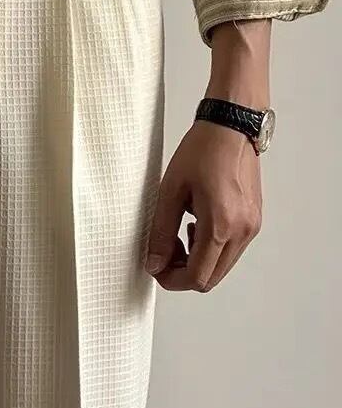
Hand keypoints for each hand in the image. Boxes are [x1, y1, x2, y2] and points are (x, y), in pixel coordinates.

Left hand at [144, 18, 270, 291]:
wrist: (232, 127)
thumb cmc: (202, 151)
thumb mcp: (170, 192)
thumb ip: (160, 232)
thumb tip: (154, 264)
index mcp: (220, 226)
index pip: (197, 278)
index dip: (172, 280)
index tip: (155, 267)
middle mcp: (242, 232)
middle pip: (211, 279)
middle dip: (183, 273)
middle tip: (164, 253)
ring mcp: (252, 227)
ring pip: (221, 267)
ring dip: (197, 261)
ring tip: (179, 234)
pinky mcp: (254, 220)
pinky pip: (231, 250)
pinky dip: (211, 249)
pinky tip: (195, 226)